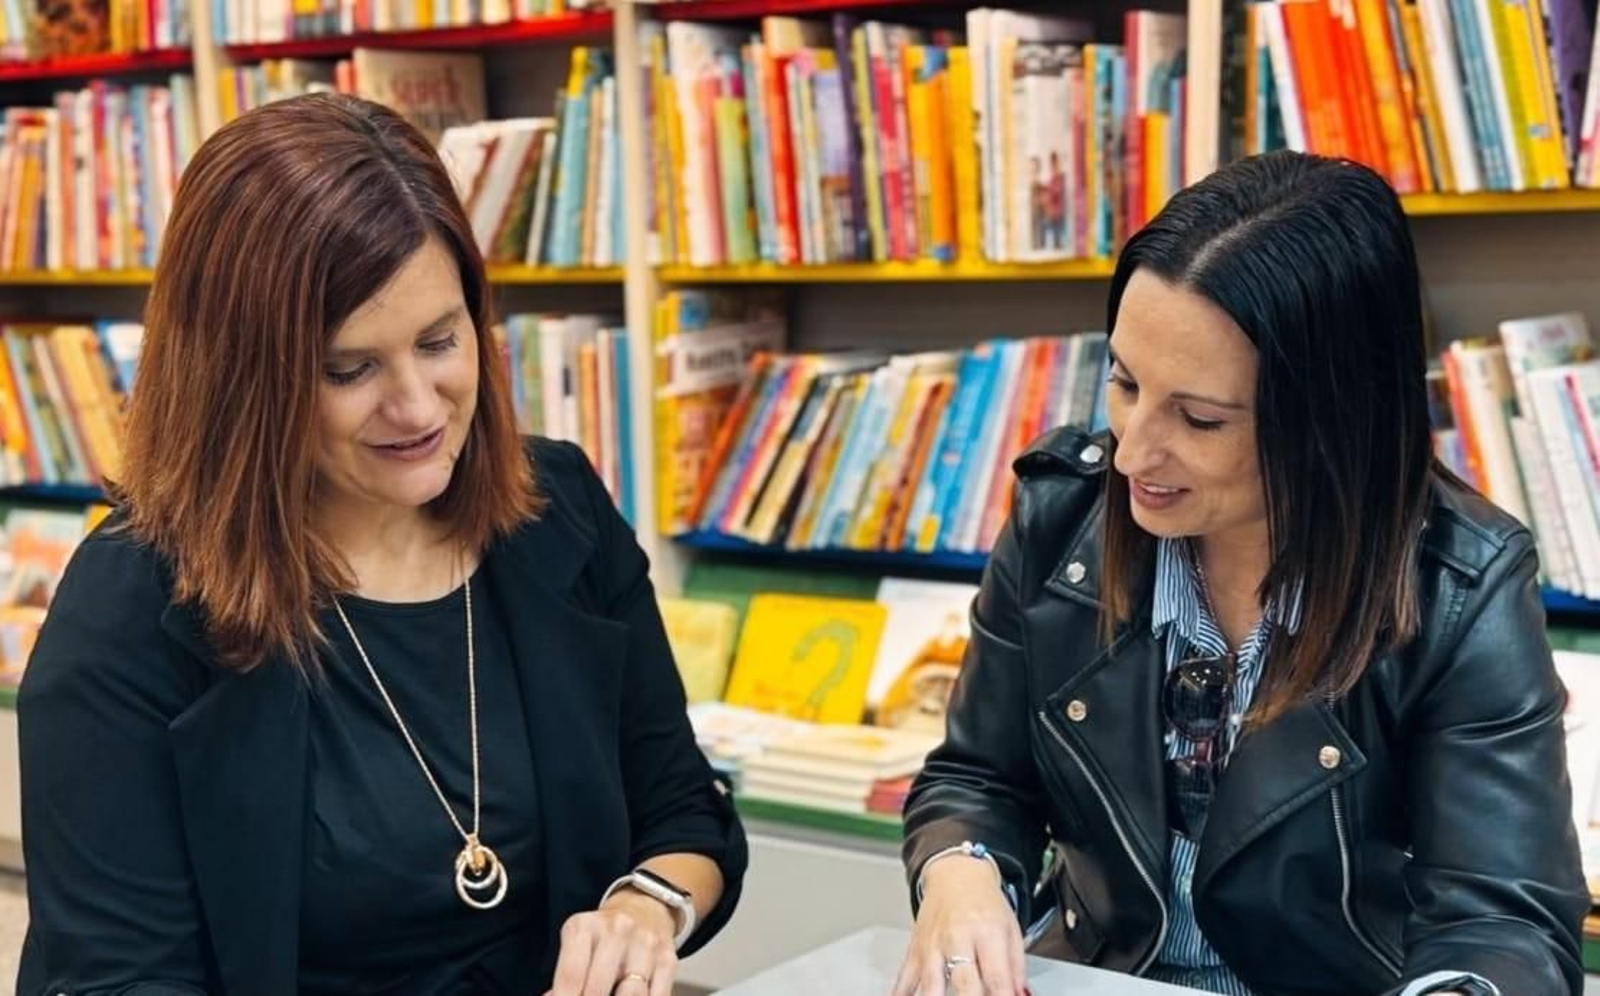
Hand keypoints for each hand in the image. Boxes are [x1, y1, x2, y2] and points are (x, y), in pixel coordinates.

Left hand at [545, 889, 677, 995]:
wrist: (644, 909)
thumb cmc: (603, 937)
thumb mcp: (577, 945)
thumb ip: (567, 977)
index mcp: (584, 927)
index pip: (571, 975)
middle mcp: (617, 930)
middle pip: (597, 990)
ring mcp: (645, 944)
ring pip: (632, 994)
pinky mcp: (667, 959)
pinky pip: (657, 995)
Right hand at [892, 856, 1026, 994]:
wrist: (955, 874)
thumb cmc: (984, 904)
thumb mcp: (1011, 929)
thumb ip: (1017, 968)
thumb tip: (1020, 995)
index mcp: (987, 933)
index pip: (997, 977)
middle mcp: (958, 939)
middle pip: (965, 984)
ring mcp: (933, 946)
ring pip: (931, 984)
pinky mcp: (915, 950)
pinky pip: (905, 978)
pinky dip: (902, 993)